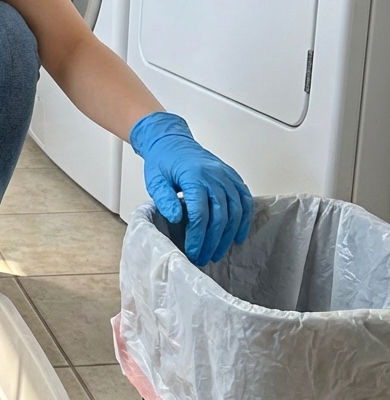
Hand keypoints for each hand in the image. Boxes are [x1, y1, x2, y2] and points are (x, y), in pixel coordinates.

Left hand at [130, 112, 252, 265]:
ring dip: (228, 236)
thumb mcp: (154, 180)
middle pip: (220, 216)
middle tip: (204, 257)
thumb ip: (164, 199)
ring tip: (217, 252)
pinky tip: (237, 236)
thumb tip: (176, 218)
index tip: (193, 252)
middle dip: (212, 241)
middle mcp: (214, 176)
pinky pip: (245, 201)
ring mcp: (226, 176)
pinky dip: (244, 220)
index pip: (200, 214)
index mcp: (193, 177)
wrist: (171, 142)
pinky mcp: (232, 177)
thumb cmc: (162, 162)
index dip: (197, 237)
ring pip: (235, 211)